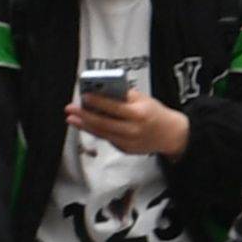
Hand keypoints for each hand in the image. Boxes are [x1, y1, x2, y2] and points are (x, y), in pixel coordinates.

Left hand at [70, 85, 187, 157]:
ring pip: (101, 133)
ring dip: (84, 125)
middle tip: (70, 109)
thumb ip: (124, 96)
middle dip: (84, 115)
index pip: (114, 107)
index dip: (97, 101)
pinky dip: (95, 131)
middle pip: (103, 123)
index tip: (84, 96)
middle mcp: (133, 129)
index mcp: (139, 114)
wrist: (170, 134)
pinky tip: (86, 125)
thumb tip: (102, 92)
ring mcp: (128, 142)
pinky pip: (107, 139)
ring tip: (72, 118)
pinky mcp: (125, 149)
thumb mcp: (144, 99)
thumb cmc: (154, 113)